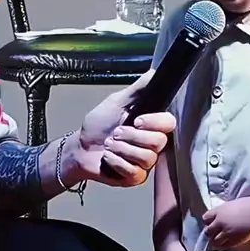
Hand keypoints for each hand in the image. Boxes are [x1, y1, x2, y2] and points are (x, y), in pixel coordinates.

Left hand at [63, 69, 175, 187]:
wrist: (80, 147)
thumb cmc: (99, 125)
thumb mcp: (117, 102)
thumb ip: (138, 88)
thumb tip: (155, 72)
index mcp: (152, 124)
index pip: (169, 123)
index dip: (154, 122)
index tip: (137, 120)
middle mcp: (153, 144)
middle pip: (159, 142)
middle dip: (131, 136)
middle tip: (116, 133)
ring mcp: (146, 163)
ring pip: (146, 157)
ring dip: (121, 149)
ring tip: (109, 145)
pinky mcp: (136, 178)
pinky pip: (134, 172)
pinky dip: (116, 162)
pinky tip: (108, 158)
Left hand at [202, 197, 249, 247]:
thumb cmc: (249, 205)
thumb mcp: (231, 205)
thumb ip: (223, 213)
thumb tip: (219, 218)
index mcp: (219, 211)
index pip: (205, 218)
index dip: (208, 222)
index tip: (212, 224)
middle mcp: (220, 222)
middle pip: (208, 231)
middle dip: (211, 233)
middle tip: (216, 234)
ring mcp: (226, 232)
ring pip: (214, 241)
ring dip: (217, 241)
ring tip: (222, 240)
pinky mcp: (234, 240)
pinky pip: (225, 246)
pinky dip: (225, 245)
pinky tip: (229, 242)